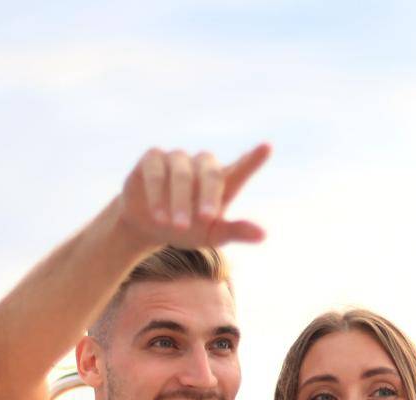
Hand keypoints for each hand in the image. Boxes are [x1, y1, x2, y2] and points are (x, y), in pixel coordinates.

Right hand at [118, 143, 270, 248]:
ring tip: (176, 226)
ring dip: (180, 201)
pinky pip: (156, 171)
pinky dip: (157, 194)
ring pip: (182, 173)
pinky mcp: (152, 158)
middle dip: (209, 196)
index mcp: (223, 182)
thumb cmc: (187, 229)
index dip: (254, 159)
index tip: (267, 148)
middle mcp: (202, 165)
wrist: (148, 226)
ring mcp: (177, 159)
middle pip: (211, 173)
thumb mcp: (213, 236)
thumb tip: (263, 235)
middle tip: (206, 218)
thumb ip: (236, 231)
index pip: (241, 168)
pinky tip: (158, 215)